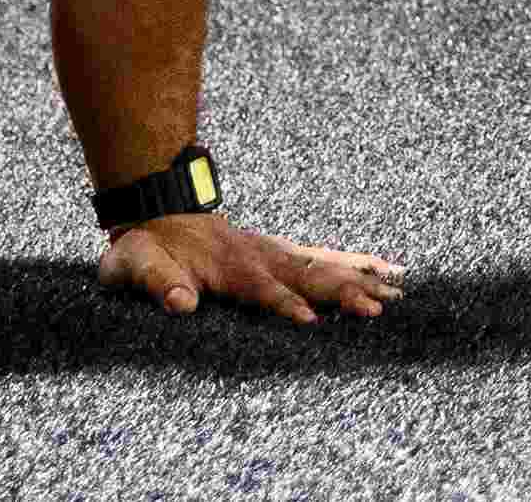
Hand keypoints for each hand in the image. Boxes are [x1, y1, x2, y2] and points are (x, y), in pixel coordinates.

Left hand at [98, 212, 404, 324]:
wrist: (154, 208)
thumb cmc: (144, 248)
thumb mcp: (134, 265)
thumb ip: (157, 283)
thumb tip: (181, 304)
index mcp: (225, 264)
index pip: (259, 287)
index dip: (283, 303)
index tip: (310, 321)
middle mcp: (257, 256)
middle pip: (304, 273)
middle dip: (339, 291)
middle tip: (375, 309)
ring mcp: (270, 252)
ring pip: (319, 266)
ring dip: (355, 279)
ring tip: (396, 294)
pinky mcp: (278, 255)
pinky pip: (321, 260)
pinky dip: (354, 264)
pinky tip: (385, 272)